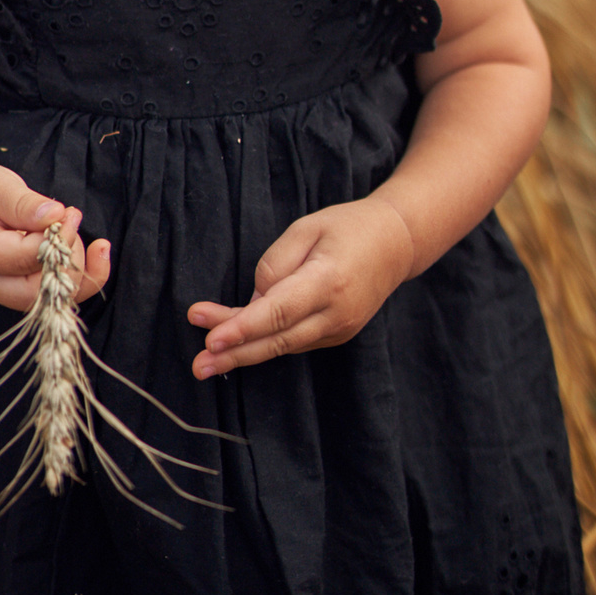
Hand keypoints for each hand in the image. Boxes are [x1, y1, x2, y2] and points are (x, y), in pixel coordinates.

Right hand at [0, 157, 111, 311]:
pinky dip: (81, 277)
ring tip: (72, 227)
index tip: (69, 212)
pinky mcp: (15, 289)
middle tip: (72, 219)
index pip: (25, 258)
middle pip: (37, 291)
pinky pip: (54, 296)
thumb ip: (22, 203)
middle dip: (69, 259)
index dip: (58, 237)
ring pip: (50, 299)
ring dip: (77, 267)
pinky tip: (97, 253)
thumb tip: (55, 217)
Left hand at [187, 197, 418, 376]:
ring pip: (282, 346)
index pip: (279, 310)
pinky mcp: (337, 335)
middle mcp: (337, 313)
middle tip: (198, 367)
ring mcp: (340, 329)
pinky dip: (264, 343)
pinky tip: (235, 346)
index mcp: (329, 280)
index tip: (211, 339)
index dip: (243, 328)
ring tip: (204, 363)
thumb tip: (253, 301)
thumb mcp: (307, 228)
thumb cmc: (347, 227)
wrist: (397, 244)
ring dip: (242, 353)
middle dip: (234, 355)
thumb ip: (275, 263)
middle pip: (278, 339)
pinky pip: (293, 342)